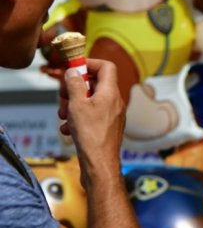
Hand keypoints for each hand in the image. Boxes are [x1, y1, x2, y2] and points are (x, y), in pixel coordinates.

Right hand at [58, 59, 124, 179]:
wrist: (100, 164)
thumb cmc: (91, 135)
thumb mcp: (77, 105)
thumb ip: (74, 85)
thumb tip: (73, 71)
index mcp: (111, 93)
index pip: (106, 67)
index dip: (90, 64)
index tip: (74, 69)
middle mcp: (115, 102)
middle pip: (95, 84)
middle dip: (75, 88)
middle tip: (63, 96)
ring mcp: (112, 115)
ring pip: (90, 101)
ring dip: (73, 105)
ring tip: (63, 115)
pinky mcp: (107, 127)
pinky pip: (91, 116)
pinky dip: (78, 119)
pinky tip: (68, 129)